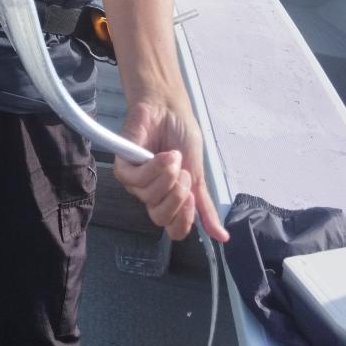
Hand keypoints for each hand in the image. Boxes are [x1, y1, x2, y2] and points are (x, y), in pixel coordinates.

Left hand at [113, 100, 228, 242]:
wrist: (169, 108)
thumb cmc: (181, 136)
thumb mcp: (198, 172)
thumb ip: (204, 205)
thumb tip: (222, 237)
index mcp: (170, 199)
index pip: (174, 229)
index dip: (184, 219)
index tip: (192, 198)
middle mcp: (152, 194)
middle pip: (160, 218)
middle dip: (177, 196)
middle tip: (184, 173)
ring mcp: (137, 182)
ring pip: (149, 197)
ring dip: (167, 174)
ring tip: (173, 155)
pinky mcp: (124, 166)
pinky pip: (135, 180)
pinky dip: (152, 167)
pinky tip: (160, 154)